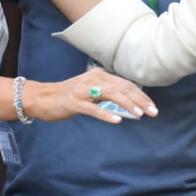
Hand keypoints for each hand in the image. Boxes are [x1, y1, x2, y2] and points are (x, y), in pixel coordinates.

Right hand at [24, 67, 158, 123]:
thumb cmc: (69, 96)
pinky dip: (106, 114)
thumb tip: (129, 105)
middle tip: (153, 112)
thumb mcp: (90, 91)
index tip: (152, 106)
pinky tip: (117, 120)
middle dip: (140, 100)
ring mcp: (83, 90)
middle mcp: (93, 79)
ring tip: (139, 114)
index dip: (141, 95)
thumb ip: (107, 95)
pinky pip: (93, 108)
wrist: (42, 98)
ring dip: (127, 104)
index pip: (125, 84)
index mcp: (99, 75)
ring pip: (110, 95)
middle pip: (122, 88)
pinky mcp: (74, 102)